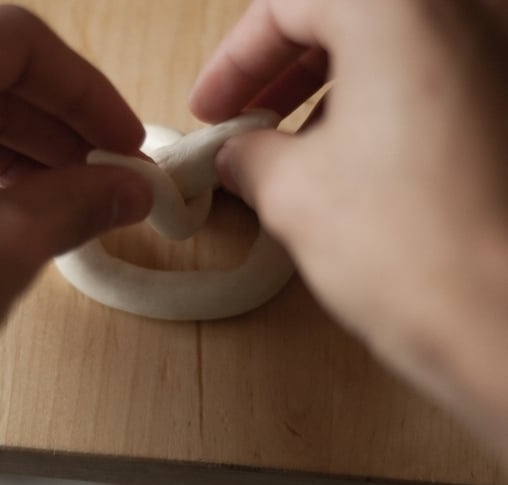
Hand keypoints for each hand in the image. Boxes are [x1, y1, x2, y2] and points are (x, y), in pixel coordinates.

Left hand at [0, 6, 150, 484]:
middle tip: (104, 171)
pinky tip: (1, 209)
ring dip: (14, 149)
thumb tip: (126, 189)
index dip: (87, 91)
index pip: (19, 44)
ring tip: (63, 195)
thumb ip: (82, 201)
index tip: (120, 136)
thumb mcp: (8, 245)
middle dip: (55, 126)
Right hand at [191, 0, 507, 457]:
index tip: (212, 105)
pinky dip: (384, 107)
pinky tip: (357, 161)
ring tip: (293, 147)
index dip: (234, 61)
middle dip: (282, 70)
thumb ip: (248, 154)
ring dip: (332, 88)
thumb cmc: (418, 254)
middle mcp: (468, 15)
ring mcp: (502, 60)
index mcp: (400, 7)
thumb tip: (239, 151)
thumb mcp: (292, 192)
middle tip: (245, 118)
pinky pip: (436, 83)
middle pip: (346, 17)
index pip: (287, 5)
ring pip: (393, 50)